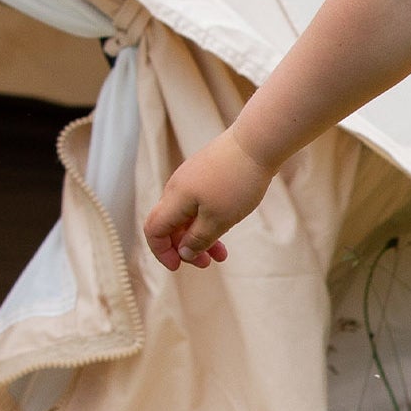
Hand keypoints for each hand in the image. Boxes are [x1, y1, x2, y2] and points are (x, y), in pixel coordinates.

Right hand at [142, 128, 273, 270]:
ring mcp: (193, 178)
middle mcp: (177, 187)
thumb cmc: (237, 182)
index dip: (162, 252)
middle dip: (186, 247)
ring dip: (202, 236)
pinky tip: (227, 226)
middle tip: (208, 263)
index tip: (179, 267)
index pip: (153, 230)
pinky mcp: (208, 172)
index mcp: (174, 199)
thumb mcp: (219, 220)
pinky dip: (210, 219)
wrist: (257, 143)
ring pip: (189, 215)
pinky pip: (201, 202)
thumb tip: (183, 252)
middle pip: (171, 224)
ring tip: (223, 254)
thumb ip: (198, 239)